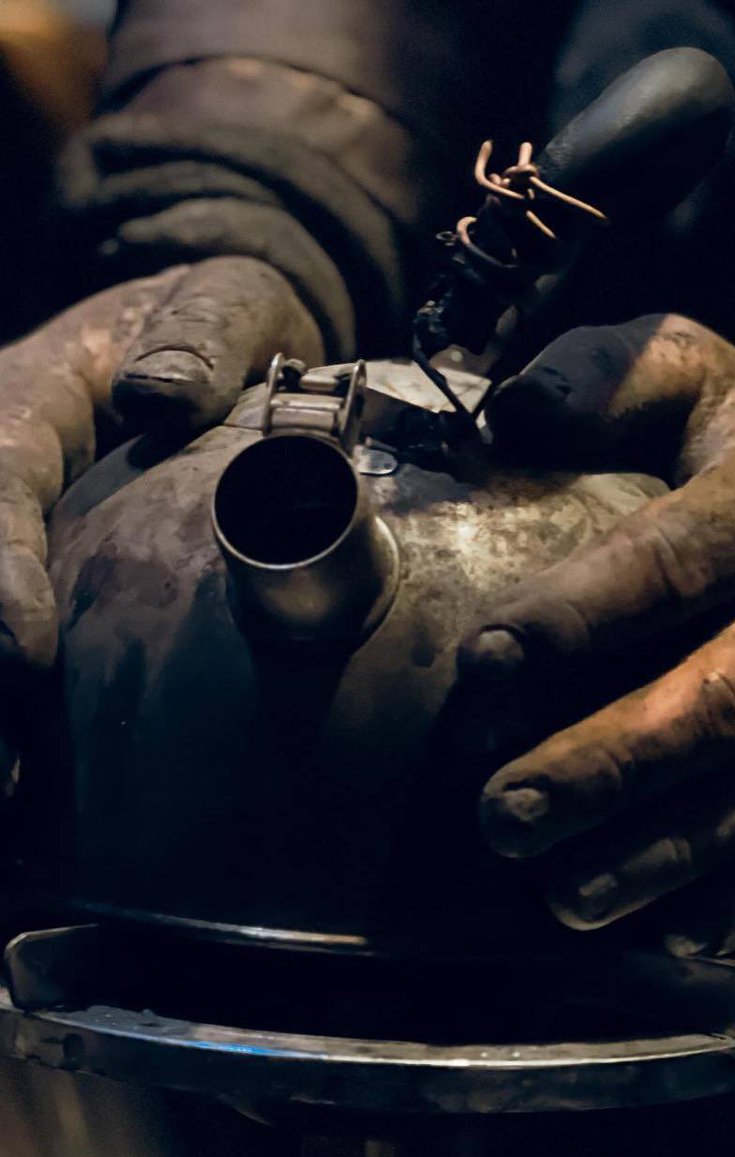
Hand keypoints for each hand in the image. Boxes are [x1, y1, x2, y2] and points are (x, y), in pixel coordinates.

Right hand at [0, 256, 320, 776]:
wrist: (197, 327)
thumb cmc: (218, 320)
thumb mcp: (228, 300)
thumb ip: (201, 338)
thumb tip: (158, 400)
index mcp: (32, 391)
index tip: (22, 656)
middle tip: (8, 773)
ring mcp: (2, 495)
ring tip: (13, 794)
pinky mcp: (22, 539)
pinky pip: (8, 591)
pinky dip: (14, 680)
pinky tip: (27, 773)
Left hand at [458, 316, 734, 953]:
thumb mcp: (691, 366)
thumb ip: (603, 374)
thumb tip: (507, 417)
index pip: (682, 559)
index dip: (581, 616)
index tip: (482, 666)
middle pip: (723, 701)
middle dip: (604, 765)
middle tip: (497, 812)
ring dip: (659, 854)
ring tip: (556, 893)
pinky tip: (664, 935)